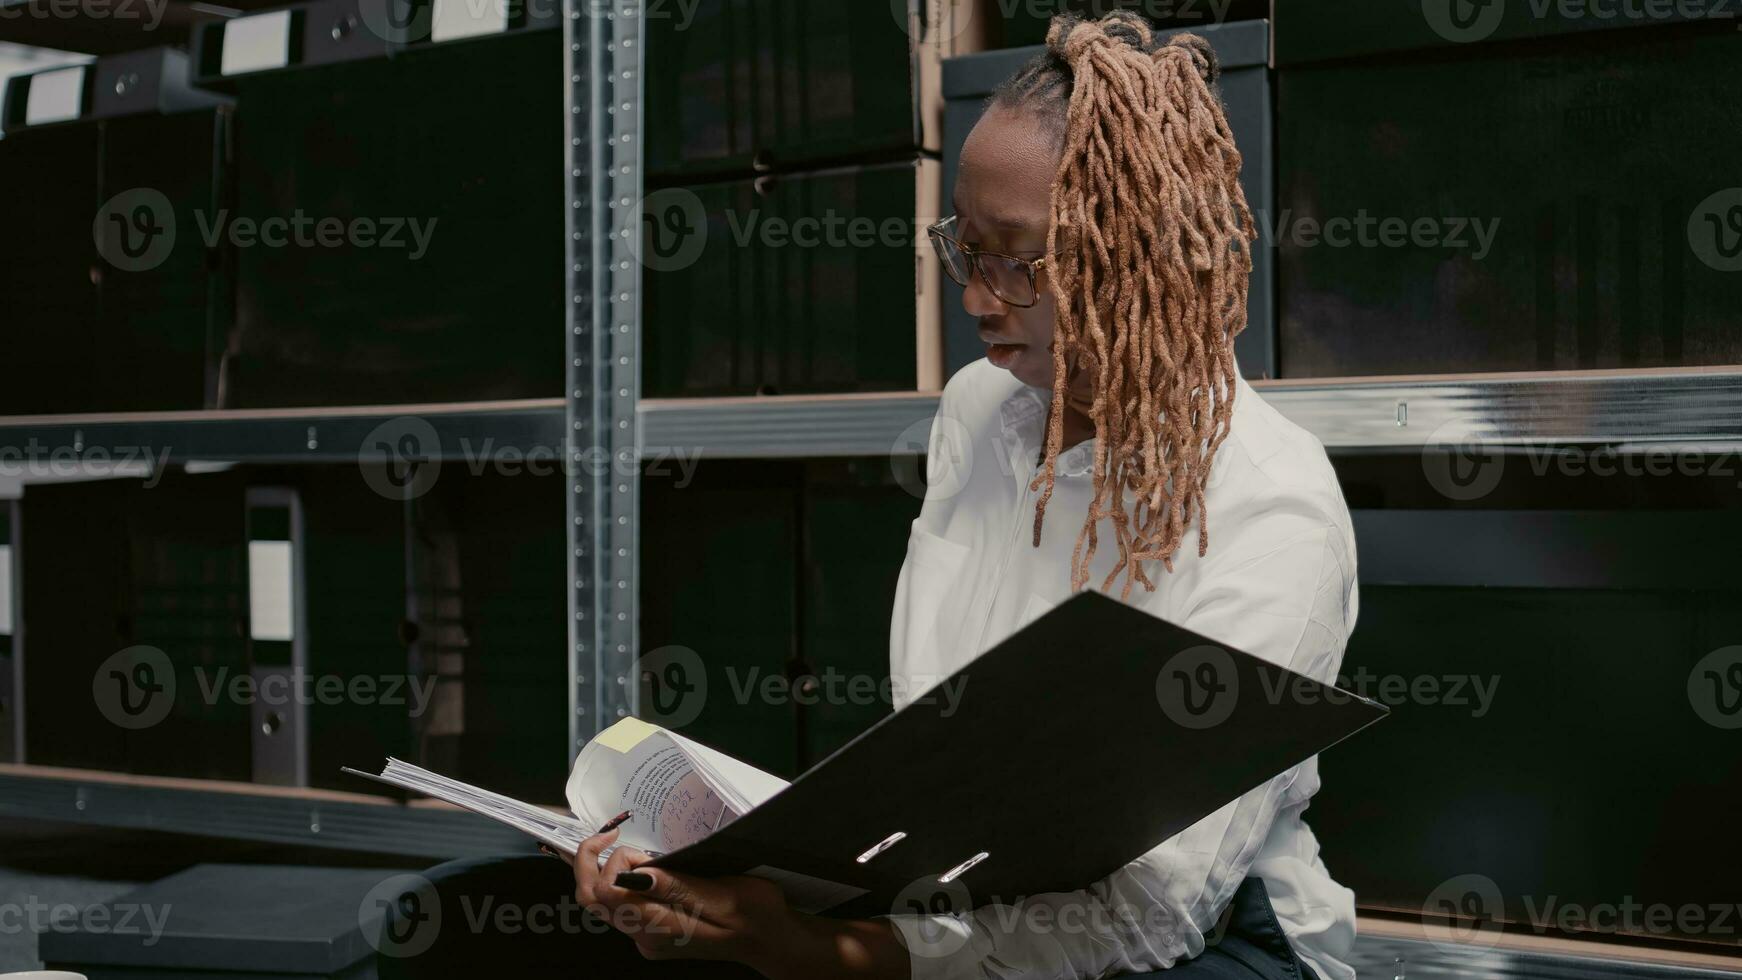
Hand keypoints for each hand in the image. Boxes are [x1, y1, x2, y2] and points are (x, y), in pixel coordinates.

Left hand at [568, 828, 798, 971]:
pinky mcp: (653, 935)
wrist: (769, 940)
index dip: (611, 863)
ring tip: (636, 851)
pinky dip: (620, 883)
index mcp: (661, 928)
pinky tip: (643, 867)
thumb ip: (676, 885)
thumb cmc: (754, 914)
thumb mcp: (721, 893)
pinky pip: (621, 908)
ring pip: (603, 905)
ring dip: (607, 872)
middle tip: (609, 835)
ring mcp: (647, 938)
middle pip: (593, 901)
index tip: (633, 843)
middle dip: (591, 863)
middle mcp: (646, 937)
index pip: (606, 894)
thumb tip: (634, 874)